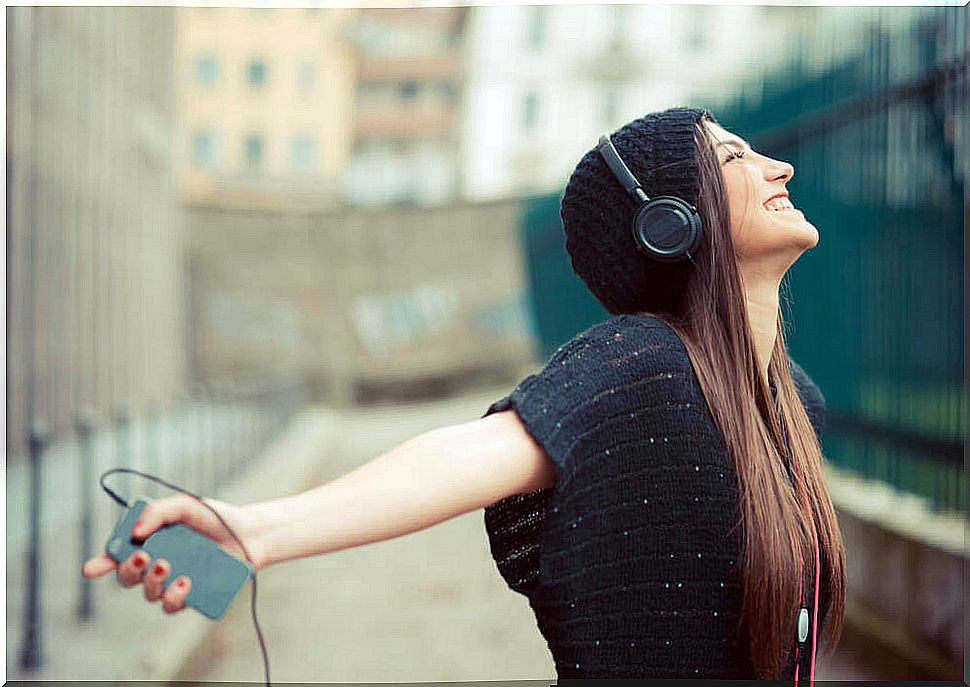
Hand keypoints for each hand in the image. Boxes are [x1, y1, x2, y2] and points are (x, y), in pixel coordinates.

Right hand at [81, 493, 260, 613]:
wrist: (251, 534)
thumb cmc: (215, 518)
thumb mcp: (187, 505)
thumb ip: (159, 511)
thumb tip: (135, 532)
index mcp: (149, 541)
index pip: (117, 554)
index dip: (101, 563)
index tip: (91, 569)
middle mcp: (156, 563)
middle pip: (127, 577)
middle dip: (128, 570)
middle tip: (143, 557)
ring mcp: (172, 582)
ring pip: (148, 593)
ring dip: (151, 583)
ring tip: (168, 567)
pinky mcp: (190, 596)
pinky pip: (172, 606)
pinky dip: (173, 598)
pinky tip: (184, 583)